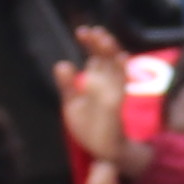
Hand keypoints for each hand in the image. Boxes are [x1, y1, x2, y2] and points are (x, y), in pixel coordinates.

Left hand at [57, 25, 137, 172]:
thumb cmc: (90, 127)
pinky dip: (122, 72)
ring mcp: (114, 93)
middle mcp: (108, 83)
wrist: (102, 152)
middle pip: (108, 58)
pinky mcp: (116, 106)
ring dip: (112, 53)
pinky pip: (120, 87)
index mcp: (97, 80)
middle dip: (102, 44)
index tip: (82, 31)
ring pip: (116, 67)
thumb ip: (67, 85)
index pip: (96, 56)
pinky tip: (122, 58)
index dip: (91, 43)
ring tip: (105, 40)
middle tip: (95, 32)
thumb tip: (61, 64)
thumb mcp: (73, 104)